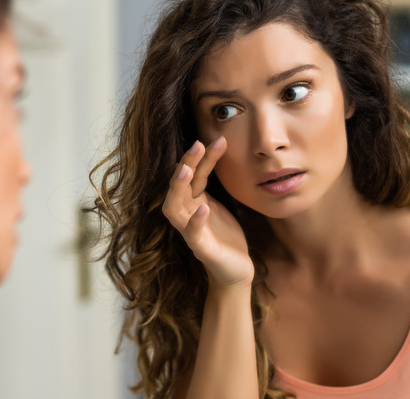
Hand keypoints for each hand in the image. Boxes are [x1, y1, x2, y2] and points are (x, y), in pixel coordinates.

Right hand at [162, 137, 253, 289]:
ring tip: (187, 170)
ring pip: (174, 207)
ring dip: (179, 188)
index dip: (202, 157)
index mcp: (192, 201)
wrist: (235, 269)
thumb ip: (210, 184)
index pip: (193, 174)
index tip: (217, 140)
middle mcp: (186, 214)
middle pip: (179, 185)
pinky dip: (196, 220)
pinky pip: (192, 233)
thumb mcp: (219, 204)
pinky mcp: (200, 249)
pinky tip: (203, 208)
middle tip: (198, 144)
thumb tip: (215, 151)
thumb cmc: (225, 235)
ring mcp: (189, 232)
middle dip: (186, 164)